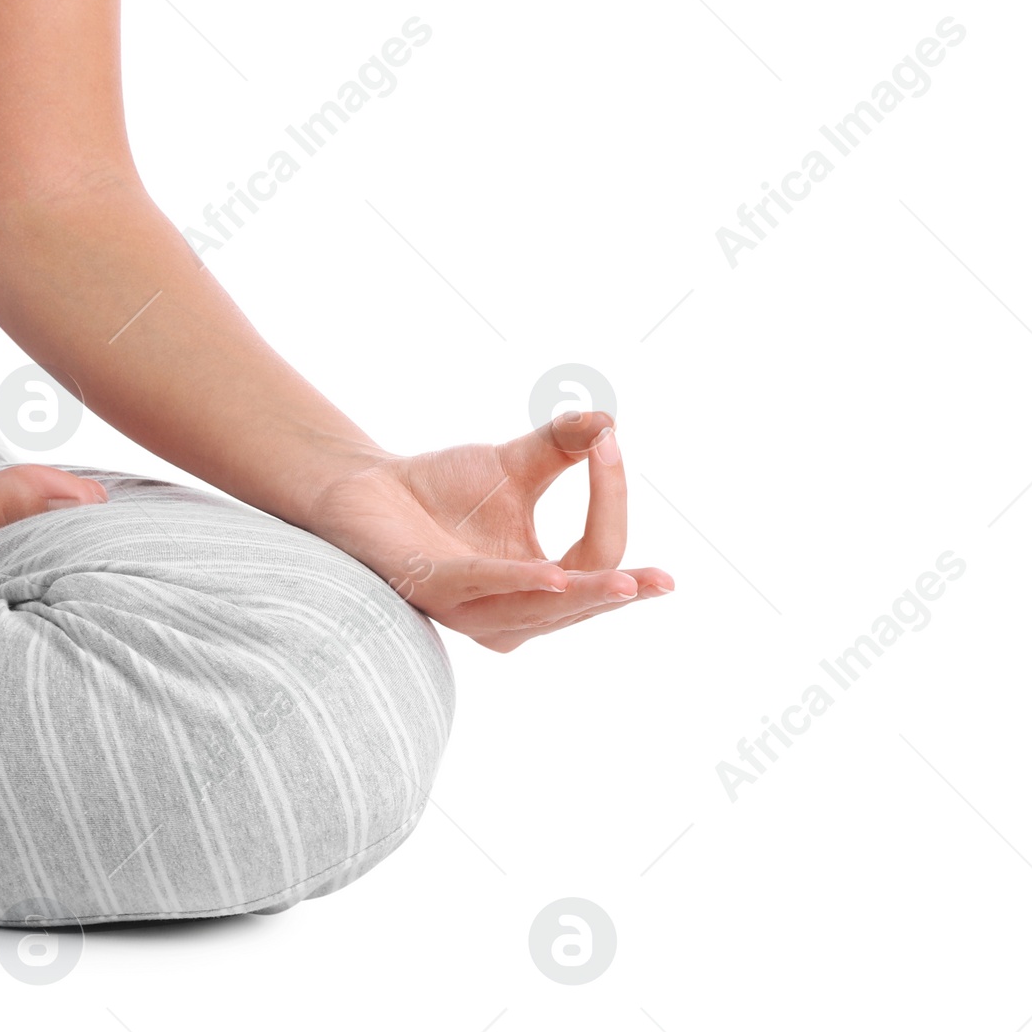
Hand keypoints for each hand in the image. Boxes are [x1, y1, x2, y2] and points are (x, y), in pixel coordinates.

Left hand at [307, 413, 672, 651]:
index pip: (596, 555)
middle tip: (663, 580)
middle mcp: (511, 610)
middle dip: (620, 590)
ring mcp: (469, 608)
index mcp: (541, 584)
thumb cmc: (443, 488)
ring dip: (580, 596)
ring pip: (538, 611)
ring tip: (622, 583)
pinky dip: (515, 580)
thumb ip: (561, 447)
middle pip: (580, 601)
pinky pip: (478, 588)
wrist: (369, 487)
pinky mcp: (428, 589)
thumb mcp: (513, 464)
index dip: (610, 501)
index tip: (609, 442)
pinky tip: (548, 574)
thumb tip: (607, 420)